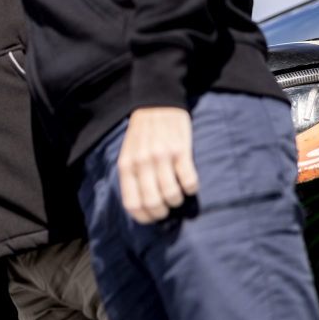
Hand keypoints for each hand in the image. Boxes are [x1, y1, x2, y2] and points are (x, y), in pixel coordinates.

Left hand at [116, 107, 199, 223]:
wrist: (157, 102)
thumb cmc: (143, 133)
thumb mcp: (129, 153)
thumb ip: (133, 176)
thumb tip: (143, 207)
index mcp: (126, 165)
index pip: (132, 204)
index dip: (145, 217)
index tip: (153, 217)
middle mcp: (142, 162)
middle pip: (153, 203)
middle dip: (163, 212)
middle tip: (168, 206)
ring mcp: (161, 156)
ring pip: (172, 195)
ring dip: (178, 200)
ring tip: (178, 193)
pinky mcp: (180, 150)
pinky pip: (189, 181)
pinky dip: (191, 188)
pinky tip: (189, 183)